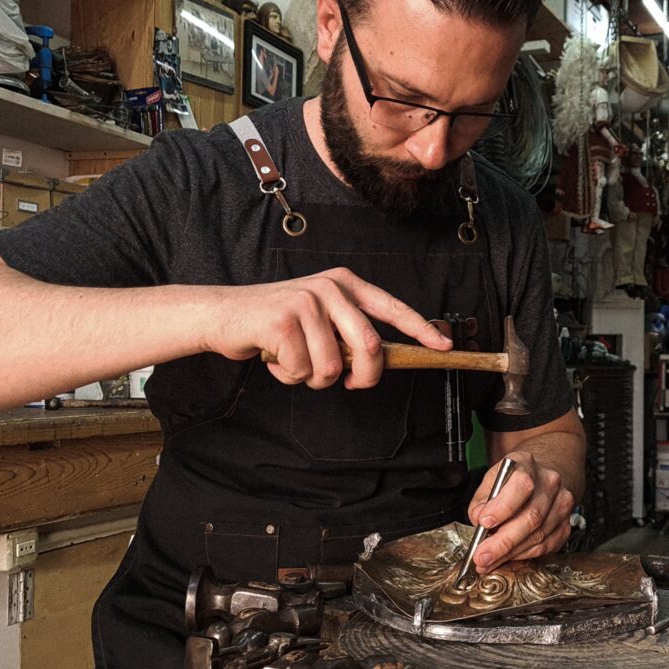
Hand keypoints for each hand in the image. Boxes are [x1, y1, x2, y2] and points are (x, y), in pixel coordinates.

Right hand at [202, 267, 449, 389]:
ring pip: (332, 368)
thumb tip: (378, 361)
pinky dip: (287, 376)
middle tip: (348, 384)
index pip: (392, 308)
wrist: (224, 314)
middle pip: (369, 348)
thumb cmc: (275, 323)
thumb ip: (347, 332)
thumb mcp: (318, 318)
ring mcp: (307, 302)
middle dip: (363, 378)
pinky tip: (274, 357)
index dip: (421, 330)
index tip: (444, 346)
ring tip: (293, 360)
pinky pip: (302, 370)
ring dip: (312, 378)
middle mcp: (330, 288)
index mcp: (345, 284)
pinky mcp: (283, 321)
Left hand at [465, 453, 574, 572]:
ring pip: (538, 535)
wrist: (537, 479)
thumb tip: (478, 520)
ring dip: (510, 553)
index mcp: (527, 464)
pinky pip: (546, 546)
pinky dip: (524, 555)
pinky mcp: (565, 524)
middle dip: (503, 541)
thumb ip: (481, 501)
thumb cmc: (510, 482)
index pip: (521, 485)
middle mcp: (549, 482)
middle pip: (532, 516)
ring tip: (489, 561)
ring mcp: (561, 504)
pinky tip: (508, 557)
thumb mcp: (489, 482)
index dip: (503, 507)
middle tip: (482, 555)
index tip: (484, 523)